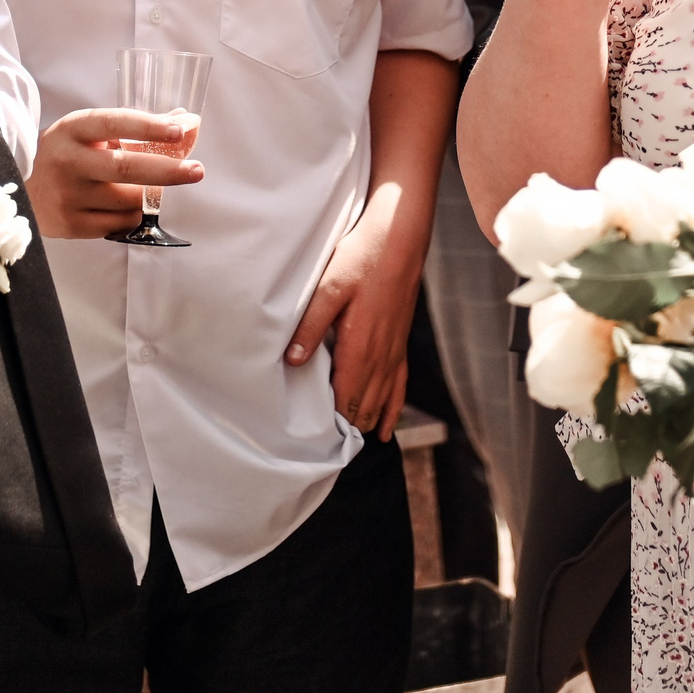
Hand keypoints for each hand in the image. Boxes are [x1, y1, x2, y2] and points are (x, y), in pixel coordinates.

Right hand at [27, 108, 200, 237]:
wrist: (19, 187)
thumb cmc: (66, 154)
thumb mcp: (90, 132)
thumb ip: (135, 128)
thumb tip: (187, 123)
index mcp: (73, 129)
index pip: (114, 122)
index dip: (149, 126)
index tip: (179, 130)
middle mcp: (68, 161)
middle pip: (126, 168)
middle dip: (168, 170)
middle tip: (197, 171)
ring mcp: (68, 196)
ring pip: (129, 200)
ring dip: (147, 196)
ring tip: (138, 189)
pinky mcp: (70, 225)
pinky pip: (120, 223)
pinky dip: (132, 215)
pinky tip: (120, 206)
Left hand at [285, 203, 423, 436]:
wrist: (399, 237)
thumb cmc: (362, 258)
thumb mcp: (328, 288)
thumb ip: (310, 326)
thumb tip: (293, 362)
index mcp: (360, 347)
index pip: (346, 399)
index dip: (333, 424)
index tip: (317, 446)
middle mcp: (381, 355)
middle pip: (363, 405)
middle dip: (347, 430)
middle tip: (326, 455)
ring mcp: (394, 349)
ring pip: (381, 400)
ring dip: (366, 422)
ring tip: (351, 448)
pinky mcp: (399, 340)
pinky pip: (399, 385)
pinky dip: (391, 409)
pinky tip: (386, 426)